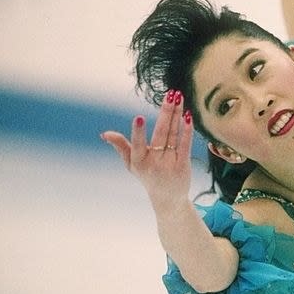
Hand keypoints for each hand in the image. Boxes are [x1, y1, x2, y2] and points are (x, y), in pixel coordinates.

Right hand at [101, 90, 193, 210]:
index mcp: (138, 161)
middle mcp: (154, 163)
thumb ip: (120, 147)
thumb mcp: (131, 164)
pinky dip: (187, 131)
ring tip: (179, 97)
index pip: (137, 145)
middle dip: (166, 113)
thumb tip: (105, 134)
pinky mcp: (183, 165)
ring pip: (173, 135)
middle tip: (170, 95)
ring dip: (177, 114)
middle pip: (161, 134)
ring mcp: (170, 164)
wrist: (168, 198)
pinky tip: (188, 116)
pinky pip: (185, 145)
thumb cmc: (147, 175)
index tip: (139, 118)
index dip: (138, 132)